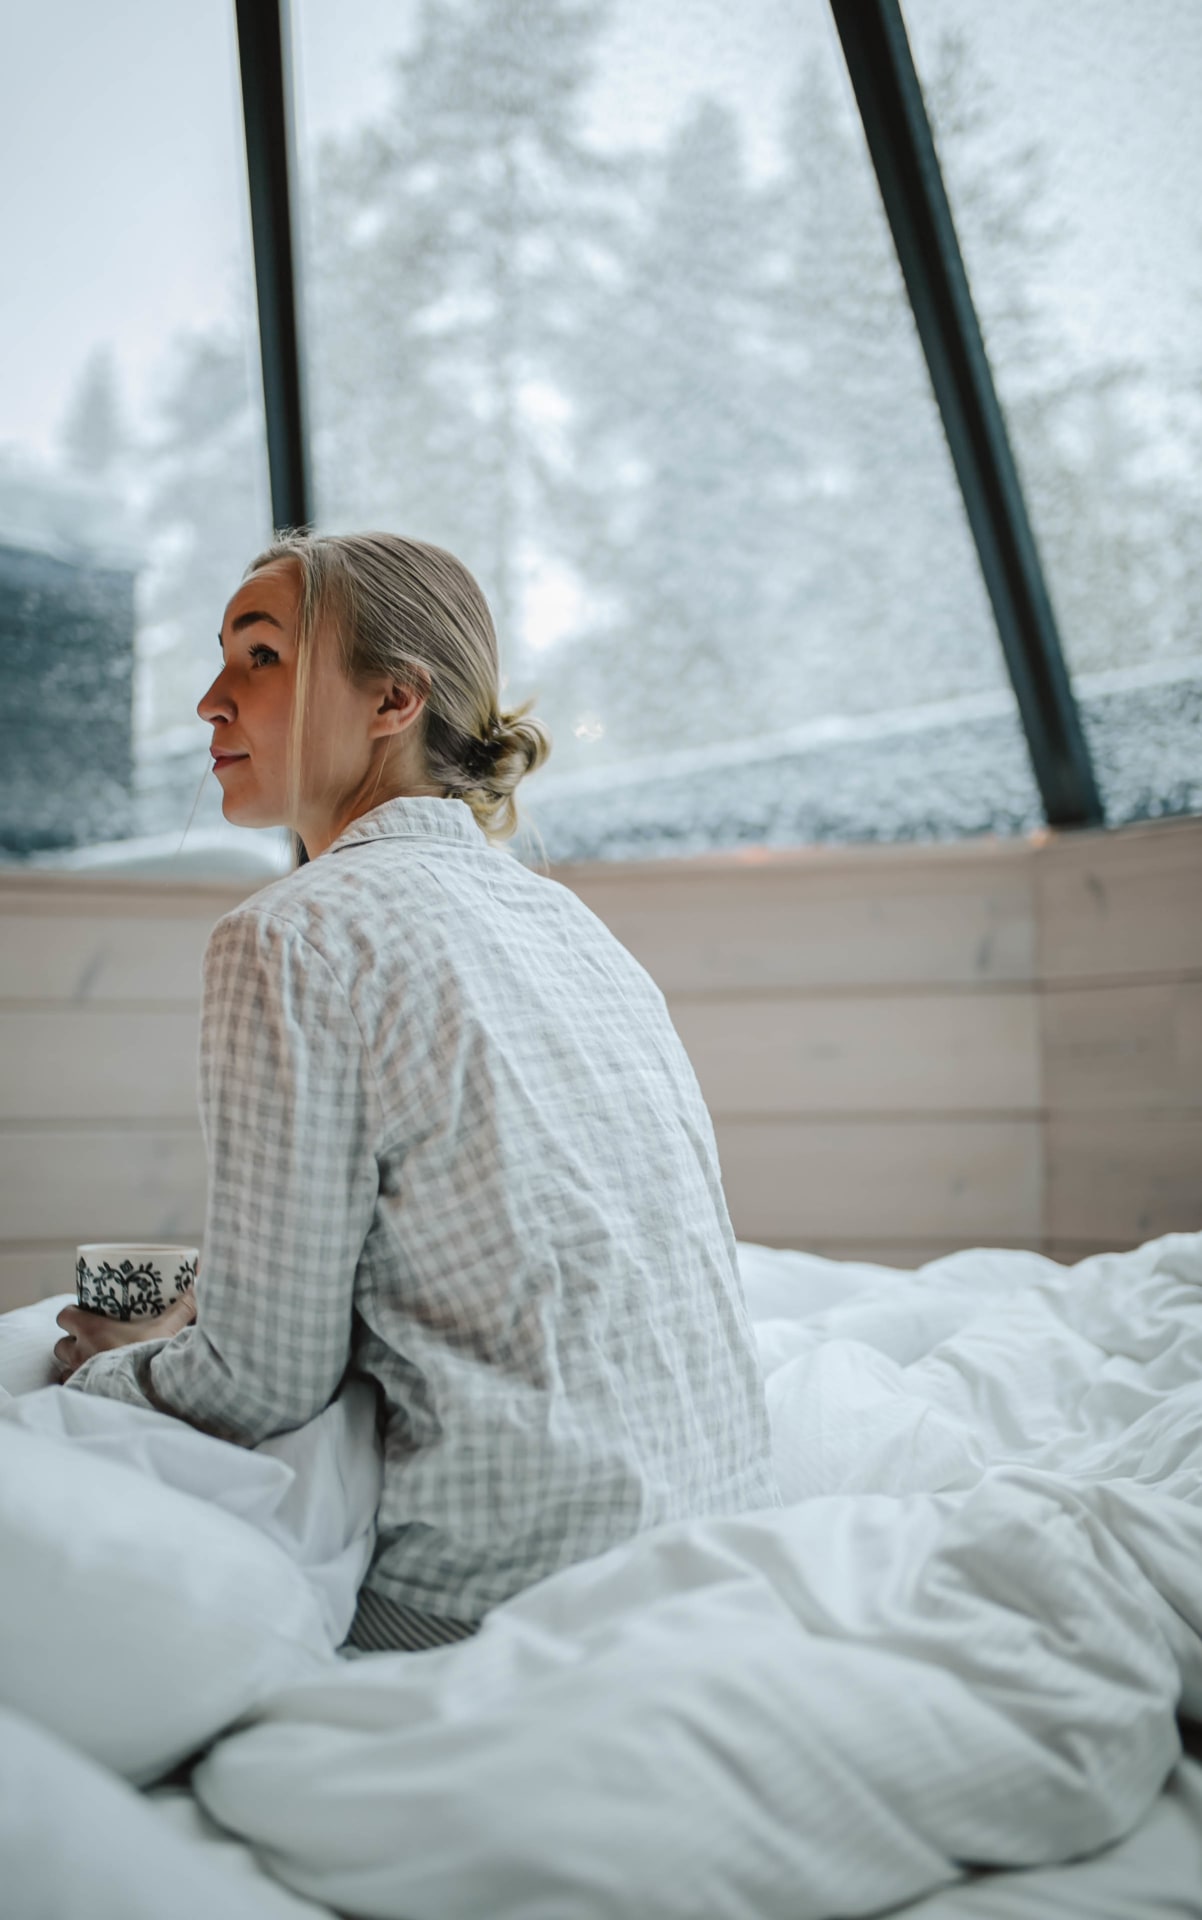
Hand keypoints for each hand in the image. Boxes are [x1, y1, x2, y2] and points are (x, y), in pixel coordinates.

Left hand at [54, 1291, 196, 1382]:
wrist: (150, 1394)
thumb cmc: (152, 1358)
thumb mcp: (169, 1327)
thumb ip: (184, 1305)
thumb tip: (201, 1280)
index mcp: (92, 1330)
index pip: (65, 1316)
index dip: (72, 1314)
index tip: (86, 1313)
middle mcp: (80, 1353)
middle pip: (62, 1343)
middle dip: (73, 1341)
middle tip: (92, 1338)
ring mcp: (80, 1376)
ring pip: (65, 1367)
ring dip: (76, 1364)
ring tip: (93, 1361)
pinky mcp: (85, 1395)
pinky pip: (75, 1389)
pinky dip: (82, 1385)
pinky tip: (96, 1384)